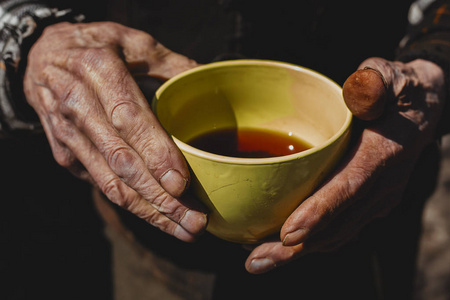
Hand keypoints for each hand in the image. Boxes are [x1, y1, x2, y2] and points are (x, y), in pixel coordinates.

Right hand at [23, 22, 206, 241]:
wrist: (40, 57)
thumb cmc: (94, 46)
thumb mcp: (132, 40)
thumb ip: (170, 62)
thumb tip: (208, 78)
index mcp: (97, 70)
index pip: (128, 118)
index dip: (155, 153)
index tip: (181, 184)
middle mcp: (78, 105)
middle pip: (121, 160)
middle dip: (159, 197)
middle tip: (195, 221)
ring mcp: (68, 134)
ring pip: (110, 182)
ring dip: (148, 211)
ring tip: (183, 229)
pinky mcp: (65, 154)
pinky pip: (101, 184)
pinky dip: (131, 203)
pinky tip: (159, 216)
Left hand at [245, 58, 445, 273]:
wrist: (422, 111)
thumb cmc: (397, 91)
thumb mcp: (389, 76)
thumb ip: (376, 81)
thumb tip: (358, 89)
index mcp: (384, 153)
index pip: (351, 186)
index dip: (320, 212)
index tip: (288, 234)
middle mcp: (383, 185)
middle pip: (337, 224)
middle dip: (295, 248)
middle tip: (254, 261)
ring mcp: (377, 200)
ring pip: (336, 235)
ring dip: (296, 252)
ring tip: (257, 260)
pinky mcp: (369, 204)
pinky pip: (339, 230)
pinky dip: (310, 242)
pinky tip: (281, 246)